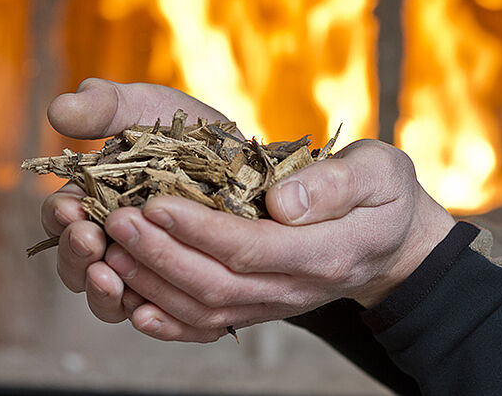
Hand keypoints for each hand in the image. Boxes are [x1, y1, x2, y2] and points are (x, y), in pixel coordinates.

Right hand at [41, 78, 238, 323]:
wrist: (247, 159)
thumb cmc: (189, 131)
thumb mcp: (147, 108)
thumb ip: (103, 106)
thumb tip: (57, 110)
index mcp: (94, 200)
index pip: (60, 218)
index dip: (58, 216)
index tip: (69, 208)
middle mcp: (112, 240)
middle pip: (76, 262)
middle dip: (76, 255)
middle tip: (89, 241)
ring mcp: (143, 269)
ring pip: (108, 296)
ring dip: (101, 291)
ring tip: (110, 277)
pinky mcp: (175, 290)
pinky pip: (153, 315)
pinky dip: (145, 315)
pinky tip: (145, 309)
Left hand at [99, 139, 455, 341]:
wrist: (390, 242)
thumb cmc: (382, 196)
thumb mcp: (377, 173)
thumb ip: (335, 184)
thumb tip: (281, 203)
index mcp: (326, 251)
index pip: (250, 248)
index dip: (198, 230)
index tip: (154, 203)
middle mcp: (296, 288)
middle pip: (217, 284)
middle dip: (161, 255)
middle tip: (117, 220)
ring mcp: (276, 304)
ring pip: (206, 309)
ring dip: (153, 284)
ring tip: (110, 250)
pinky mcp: (261, 307)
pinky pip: (212, 327)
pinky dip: (170, 324)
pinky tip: (135, 306)